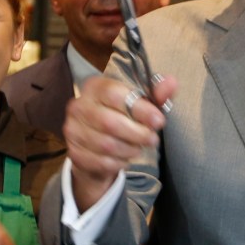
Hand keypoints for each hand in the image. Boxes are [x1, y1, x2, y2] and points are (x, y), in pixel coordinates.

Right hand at [64, 74, 175, 210]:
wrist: (97, 146)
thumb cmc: (122, 118)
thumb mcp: (141, 104)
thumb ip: (156, 94)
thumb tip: (172, 82)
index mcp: (94, 87)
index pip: (114, 95)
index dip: (139, 109)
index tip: (159, 120)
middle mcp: (78, 106)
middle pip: (110, 123)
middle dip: (138, 134)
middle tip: (153, 139)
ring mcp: (72, 131)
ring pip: (107, 145)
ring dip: (130, 149)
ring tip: (138, 147)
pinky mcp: (74, 153)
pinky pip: (102, 162)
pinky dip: (120, 162)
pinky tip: (125, 157)